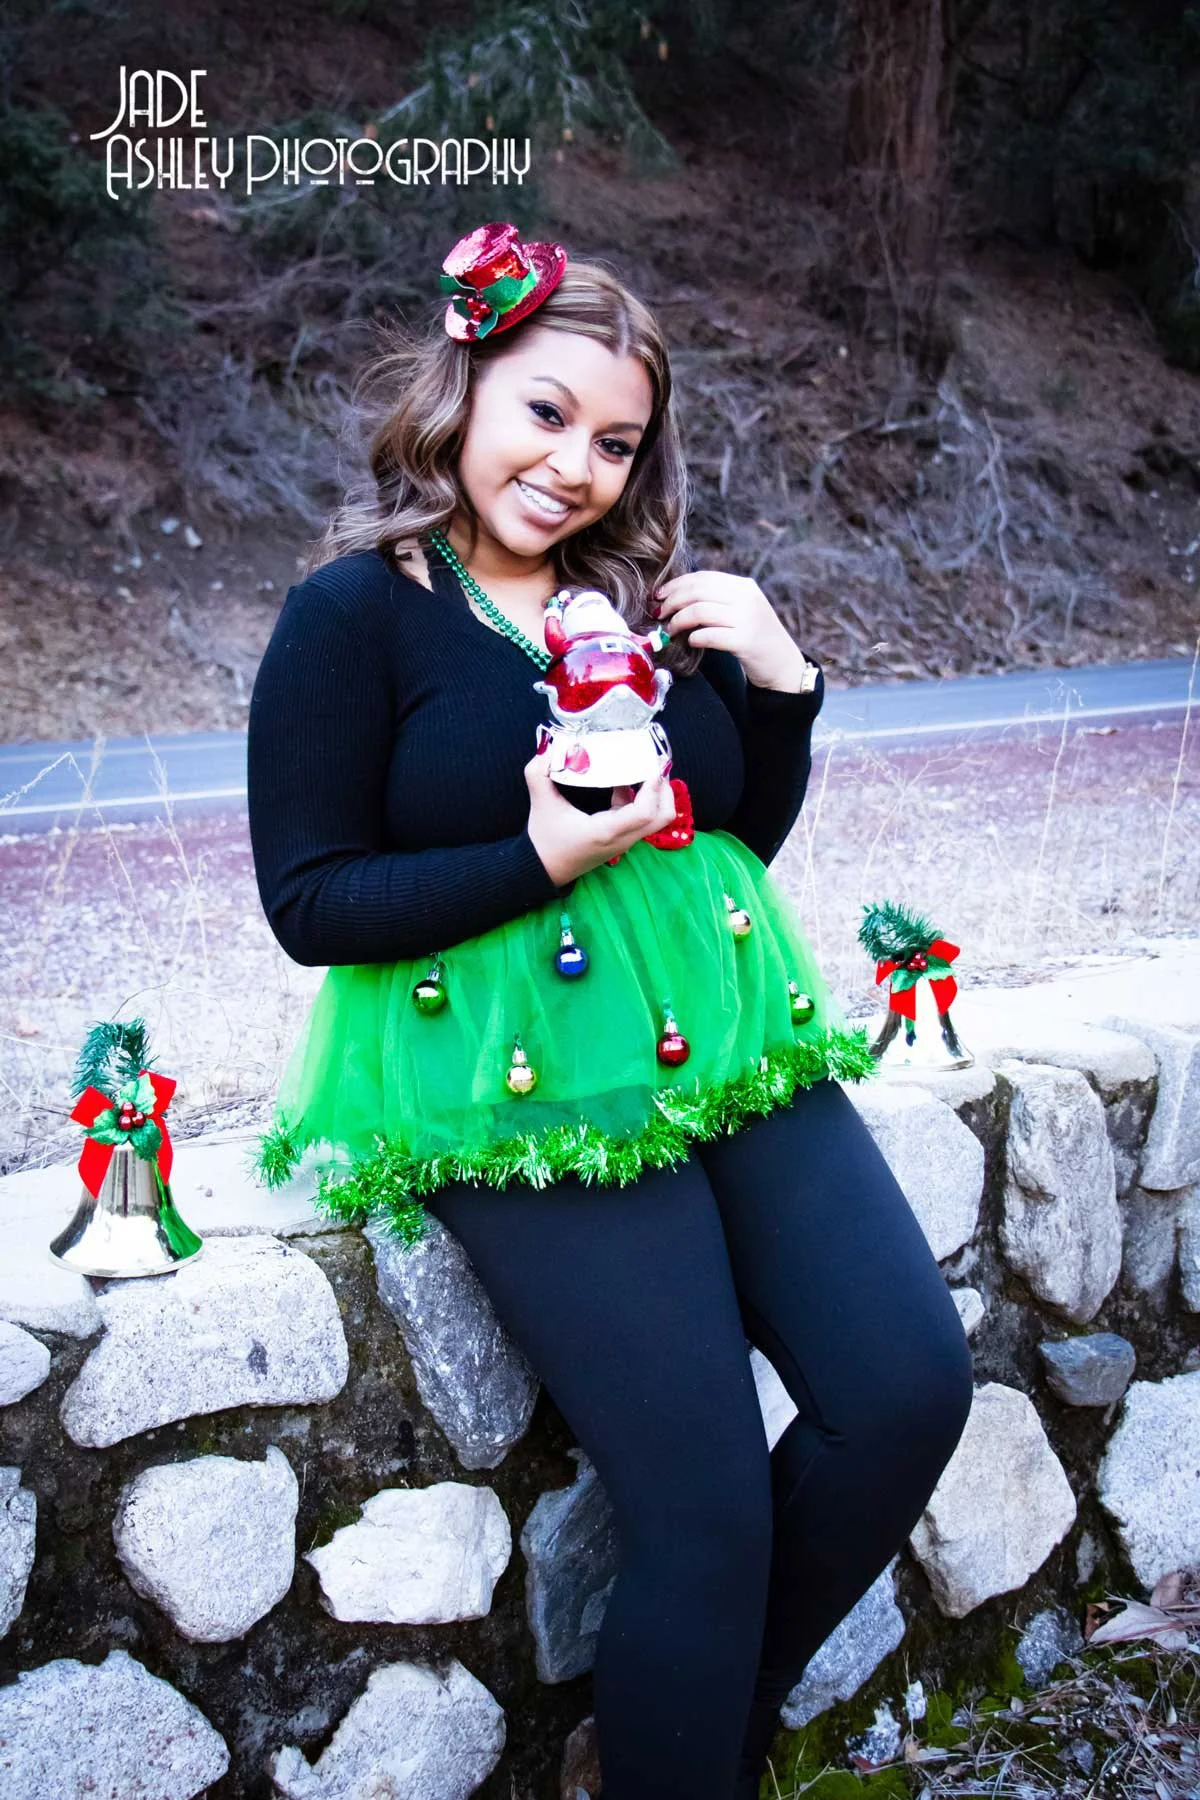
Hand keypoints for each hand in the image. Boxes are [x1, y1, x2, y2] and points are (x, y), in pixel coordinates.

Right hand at [524, 744, 678, 885]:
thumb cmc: (545, 839)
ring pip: (656, 817)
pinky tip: (623, 781)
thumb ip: (539, 772)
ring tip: (644, 768)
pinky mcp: (622, 838)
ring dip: (656, 792)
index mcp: (606, 830)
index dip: (653, 788)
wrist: (544, 869)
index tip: (650, 765)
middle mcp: (622, 838)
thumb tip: (548, 747)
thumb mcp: (540, 803)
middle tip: (655, 763)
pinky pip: (642, 817)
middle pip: (663, 816)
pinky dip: (642, 798)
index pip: (645, 812)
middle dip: (664, 788)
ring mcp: (625, 840)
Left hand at [654, 570, 814, 690]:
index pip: (703, 577)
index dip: (676, 585)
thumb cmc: (755, 637)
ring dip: (679, 621)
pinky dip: (695, 637)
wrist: (783, 664)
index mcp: (744, 586)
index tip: (659, 595)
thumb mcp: (741, 609)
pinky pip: (709, 635)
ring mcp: (747, 619)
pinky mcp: (745, 642)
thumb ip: (717, 600)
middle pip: (698, 592)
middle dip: (672, 602)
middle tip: (659, 614)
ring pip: (700, 612)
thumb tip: (676, 597)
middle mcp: (746, 598)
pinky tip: (691, 641)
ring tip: (671, 630)